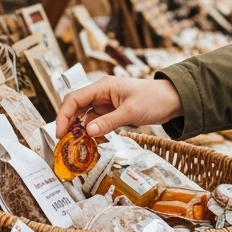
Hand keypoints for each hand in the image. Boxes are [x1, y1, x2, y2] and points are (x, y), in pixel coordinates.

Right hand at [57, 75, 183, 138]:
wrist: (172, 100)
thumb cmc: (154, 99)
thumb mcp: (130, 112)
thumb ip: (108, 122)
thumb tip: (87, 132)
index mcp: (103, 86)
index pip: (74, 99)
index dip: (63, 116)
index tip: (60, 133)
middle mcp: (101, 93)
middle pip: (76, 107)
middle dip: (68, 124)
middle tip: (64, 142)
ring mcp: (106, 102)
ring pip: (84, 115)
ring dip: (79, 129)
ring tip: (76, 145)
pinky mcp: (112, 111)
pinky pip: (95, 121)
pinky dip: (91, 131)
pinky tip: (92, 141)